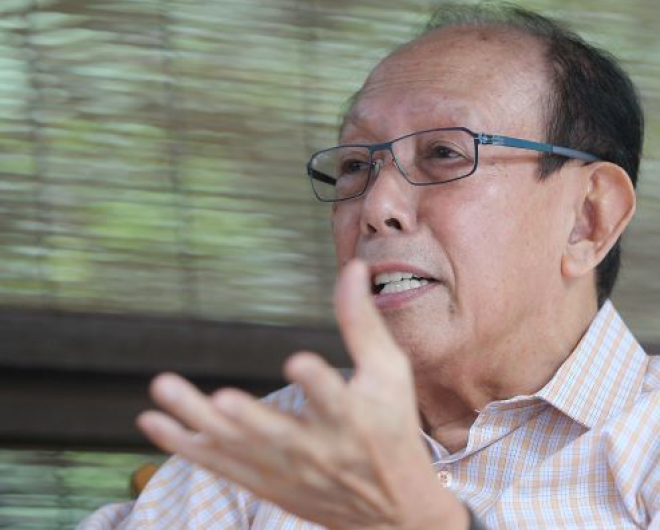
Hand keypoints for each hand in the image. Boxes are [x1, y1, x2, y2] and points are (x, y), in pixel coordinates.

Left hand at [137, 259, 467, 529]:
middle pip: (275, 433)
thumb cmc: (393, 427)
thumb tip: (352, 267)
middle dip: (245, 417)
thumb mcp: (388, 374)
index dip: (318, 383)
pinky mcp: (266, 483)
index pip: (336, 400)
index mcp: (354, 418)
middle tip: (218, 398)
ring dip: (196, 423)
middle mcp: (318, 450)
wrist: (391, 509)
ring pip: (237, 449)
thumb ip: (362, 323)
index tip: (299, 363)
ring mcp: (287, 471)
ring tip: (163, 389)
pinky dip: (185, 446)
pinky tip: (153, 422)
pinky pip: (219, 465)